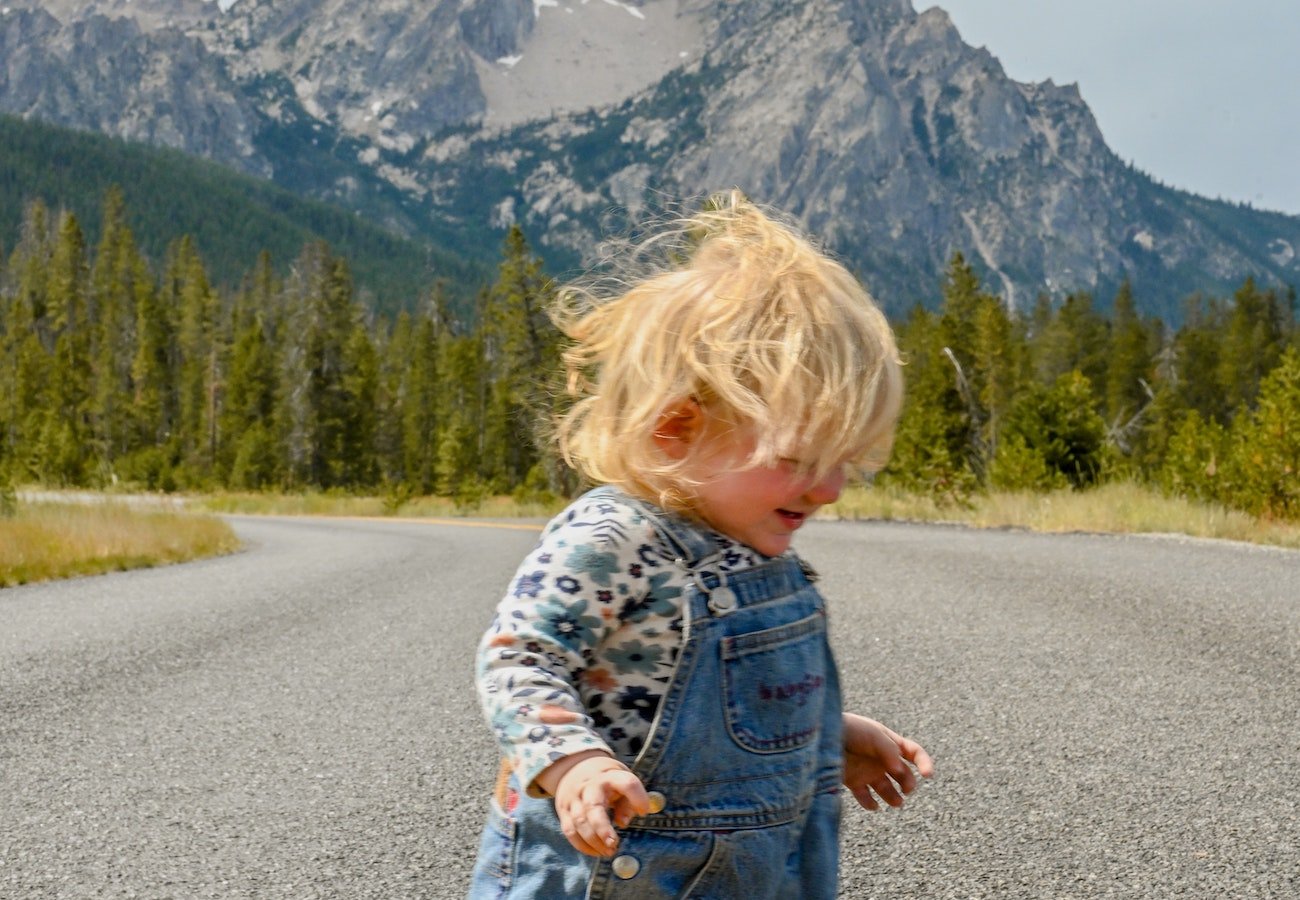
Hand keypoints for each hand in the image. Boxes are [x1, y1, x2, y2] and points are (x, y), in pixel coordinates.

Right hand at [536, 750, 651, 856]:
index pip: (626, 783)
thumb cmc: (606, 780)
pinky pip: (570, 831)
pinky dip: (582, 846)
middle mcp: (589, 786)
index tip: (643, 812)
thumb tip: (623, 823)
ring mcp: (573, 798)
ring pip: (579, 822)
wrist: (574, 767)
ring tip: (609, 851)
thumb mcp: (621, 782)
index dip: (637, 797)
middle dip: (603, 829)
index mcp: (609, 777)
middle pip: (593, 807)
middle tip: (614, 844)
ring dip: (594, 842)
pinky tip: (596, 852)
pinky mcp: (563, 810)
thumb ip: (627, 802)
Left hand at [842, 712, 933, 810]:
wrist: (819, 734)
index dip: (924, 763)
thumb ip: (889, 751)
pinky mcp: (852, 781)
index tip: (928, 775)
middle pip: (903, 775)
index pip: (913, 753)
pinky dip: (870, 804)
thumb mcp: (872, 734)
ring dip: (894, 798)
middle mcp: (880, 758)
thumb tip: (900, 771)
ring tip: (896, 802)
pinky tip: (873, 805)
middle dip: (908, 783)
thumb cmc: (848, 728)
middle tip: (907, 789)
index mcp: (889, 742)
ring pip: (887, 790)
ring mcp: (867, 770)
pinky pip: (865, 798)